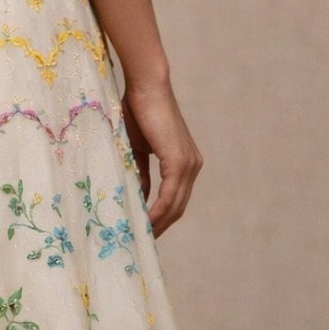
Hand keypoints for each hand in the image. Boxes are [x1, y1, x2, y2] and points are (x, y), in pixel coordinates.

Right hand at [120, 77, 202, 237]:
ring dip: (157, 224)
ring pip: (175, 205)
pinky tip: (144, 223)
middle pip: (178, 208)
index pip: (175, 199)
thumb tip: (136, 197)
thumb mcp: (137, 149)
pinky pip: (169, 196)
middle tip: (140, 243)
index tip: (144, 232)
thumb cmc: (138, 111)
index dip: (161, 218)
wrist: (146, 86)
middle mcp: (192, 166)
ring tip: (138, 238)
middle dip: (160, 227)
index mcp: (184, 163)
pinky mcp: (179, 161)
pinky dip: (156, 211)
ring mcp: (188, 164)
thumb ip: (139, 173)